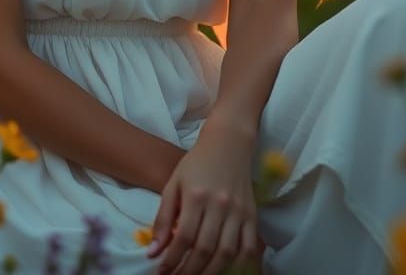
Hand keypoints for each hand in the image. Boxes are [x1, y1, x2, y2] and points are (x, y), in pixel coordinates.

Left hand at [146, 130, 259, 273]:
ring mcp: (238, 211)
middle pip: (204, 248)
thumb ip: (162, 217)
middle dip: (189, 270)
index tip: (161, 270)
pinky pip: (249, 247)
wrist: (227, 144)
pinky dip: (238, 263)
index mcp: (196, 195)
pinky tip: (224, 269)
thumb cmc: (196, 163)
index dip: (172, 259)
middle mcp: (219, 204)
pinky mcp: (252, 215)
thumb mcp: (173, 183)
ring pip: (227, 252)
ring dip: (211, 271)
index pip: (183, 236)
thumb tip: (153, 251)